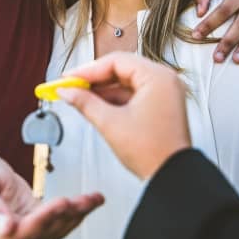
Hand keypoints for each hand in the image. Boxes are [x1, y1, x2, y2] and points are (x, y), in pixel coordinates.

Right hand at [0, 154, 103, 238]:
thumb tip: (6, 230)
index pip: (20, 233)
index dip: (43, 220)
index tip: (61, 203)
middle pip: (41, 234)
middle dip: (66, 216)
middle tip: (85, 200)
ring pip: (53, 231)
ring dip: (76, 215)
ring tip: (93, 199)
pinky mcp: (34, 229)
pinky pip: (57, 225)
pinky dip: (74, 214)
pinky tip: (89, 203)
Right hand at [58, 52, 191, 179]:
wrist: (171, 177)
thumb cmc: (152, 152)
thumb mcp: (110, 123)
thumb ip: (85, 102)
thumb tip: (67, 91)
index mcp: (157, 77)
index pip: (116, 61)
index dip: (88, 70)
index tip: (69, 78)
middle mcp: (164, 80)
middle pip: (121, 69)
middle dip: (94, 79)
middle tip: (71, 86)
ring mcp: (164, 93)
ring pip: (126, 82)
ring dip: (103, 90)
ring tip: (79, 97)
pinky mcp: (161, 105)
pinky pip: (134, 94)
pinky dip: (115, 99)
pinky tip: (97, 106)